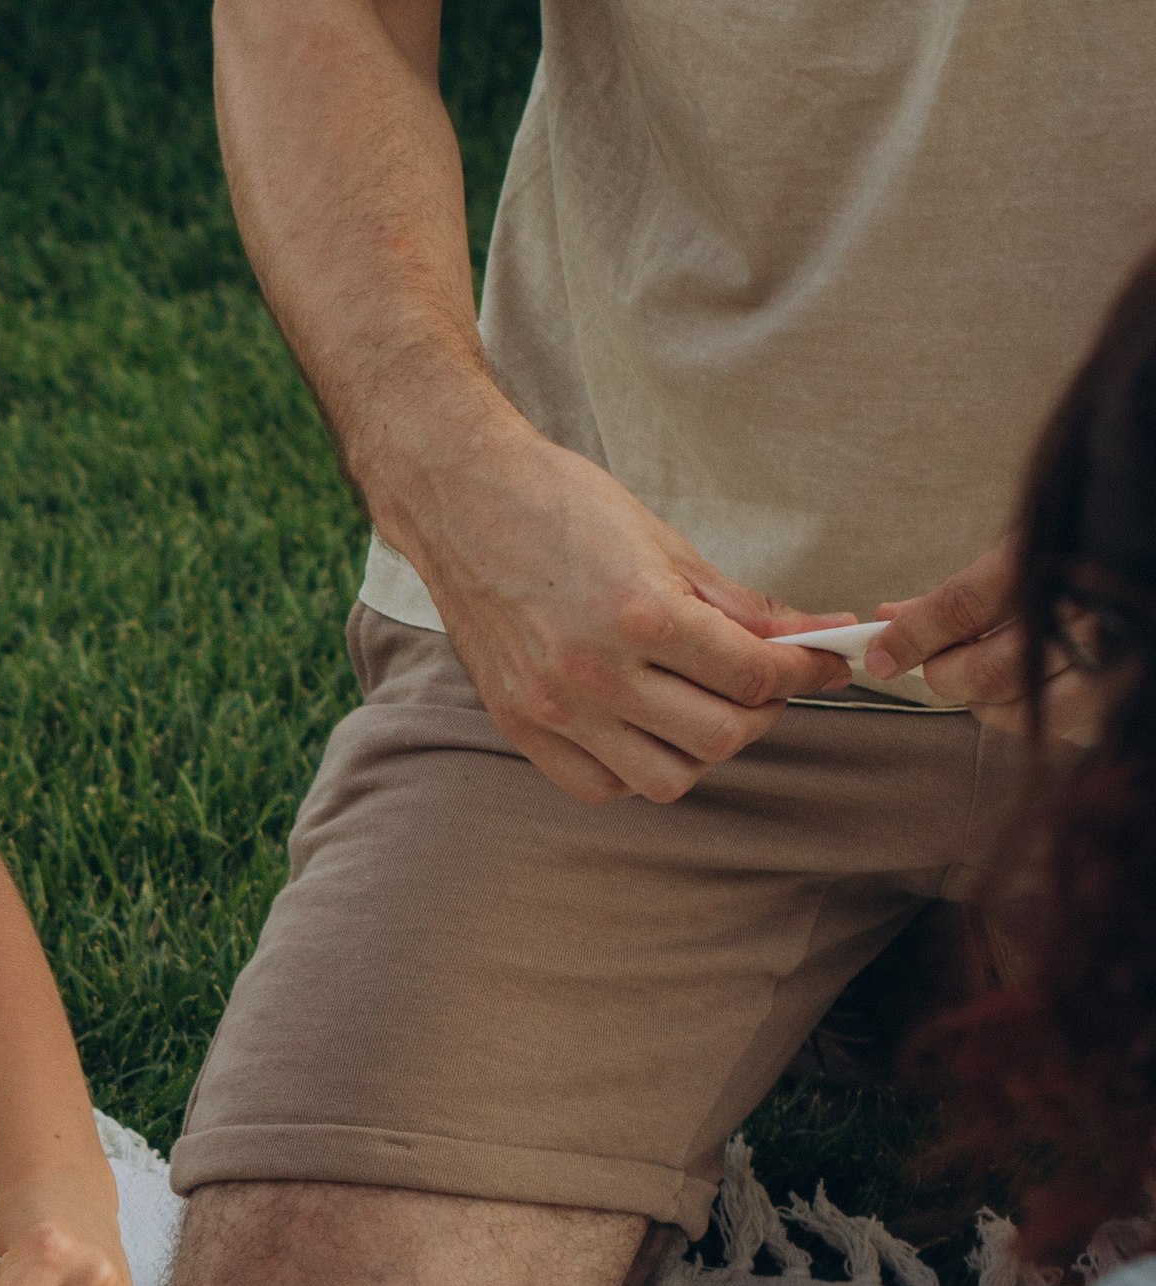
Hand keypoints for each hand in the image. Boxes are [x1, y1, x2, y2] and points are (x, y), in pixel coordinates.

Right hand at [404, 423, 853, 805]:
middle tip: (766, 682)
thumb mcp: (663, 542)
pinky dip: (636, 768)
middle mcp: (594, 671)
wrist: (460, 499)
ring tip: (704, 705)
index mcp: (638, 613)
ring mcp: (553, 706)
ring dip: (702, 749)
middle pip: (721, 736)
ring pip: (667, 779)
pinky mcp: (519, 725)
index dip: (807, 671)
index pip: (753, 674)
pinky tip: (644, 727)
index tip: (825, 662)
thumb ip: (738, 604)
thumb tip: (812, 635)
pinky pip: (601, 787)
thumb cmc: (559, 505)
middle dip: (763, 711)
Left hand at [866, 540, 1097, 742]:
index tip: (878, 653)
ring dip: (982, 701)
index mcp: (1052, 562)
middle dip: (944, 674)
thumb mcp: (1026, 550)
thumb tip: (892, 617)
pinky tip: (1026, 691)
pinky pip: (1055, 729)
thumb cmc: (1088, 549)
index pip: (961, 608)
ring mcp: (1110, 661)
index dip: (911, 636)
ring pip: (1016, 710)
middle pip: (985, 672)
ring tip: (981, 675)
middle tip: (934, 664)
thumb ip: (961, 591)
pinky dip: (1024, 715)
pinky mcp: (1120, 699)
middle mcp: (1084, 615)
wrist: (1146, 548)